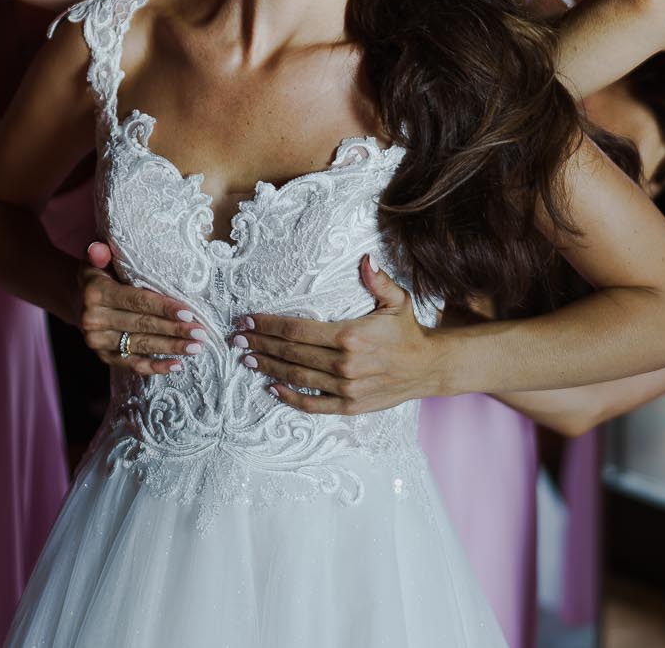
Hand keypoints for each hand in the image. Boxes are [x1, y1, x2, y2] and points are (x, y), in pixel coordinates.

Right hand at [75, 241, 207, 375]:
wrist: (78, 298)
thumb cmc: (99, 273)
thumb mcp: (95, 259)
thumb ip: (99, 253)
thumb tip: (99, 249)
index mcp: (96, 294)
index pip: (136, 301)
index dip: (163, 308)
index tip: (188, 313)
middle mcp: (94, 320)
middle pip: (142, 325)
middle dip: (174, 330)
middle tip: (201, 332)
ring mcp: (98, 342)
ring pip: (141, 346)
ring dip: (171, 348)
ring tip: (196, 347)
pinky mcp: (104, 357)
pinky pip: (132, 364)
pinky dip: (155, 367)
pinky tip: (177, 365)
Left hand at [235, 255, 444, 413]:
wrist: (428, 368)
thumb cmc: (408, 331)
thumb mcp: (397, 301)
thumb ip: (378, 280)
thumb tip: (366, 259)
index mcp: (350, 335)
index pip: (297, 329)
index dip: (269, 324)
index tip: (248, 319)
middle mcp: (344, 363)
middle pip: (291, 352)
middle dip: (260, 343)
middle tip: (236, 337)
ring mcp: (346, 388)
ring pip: (297, 376)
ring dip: (268, 366)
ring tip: (247, 357)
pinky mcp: (349, 406)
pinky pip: (313, 404)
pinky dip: (290, 398)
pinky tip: (272, 387)